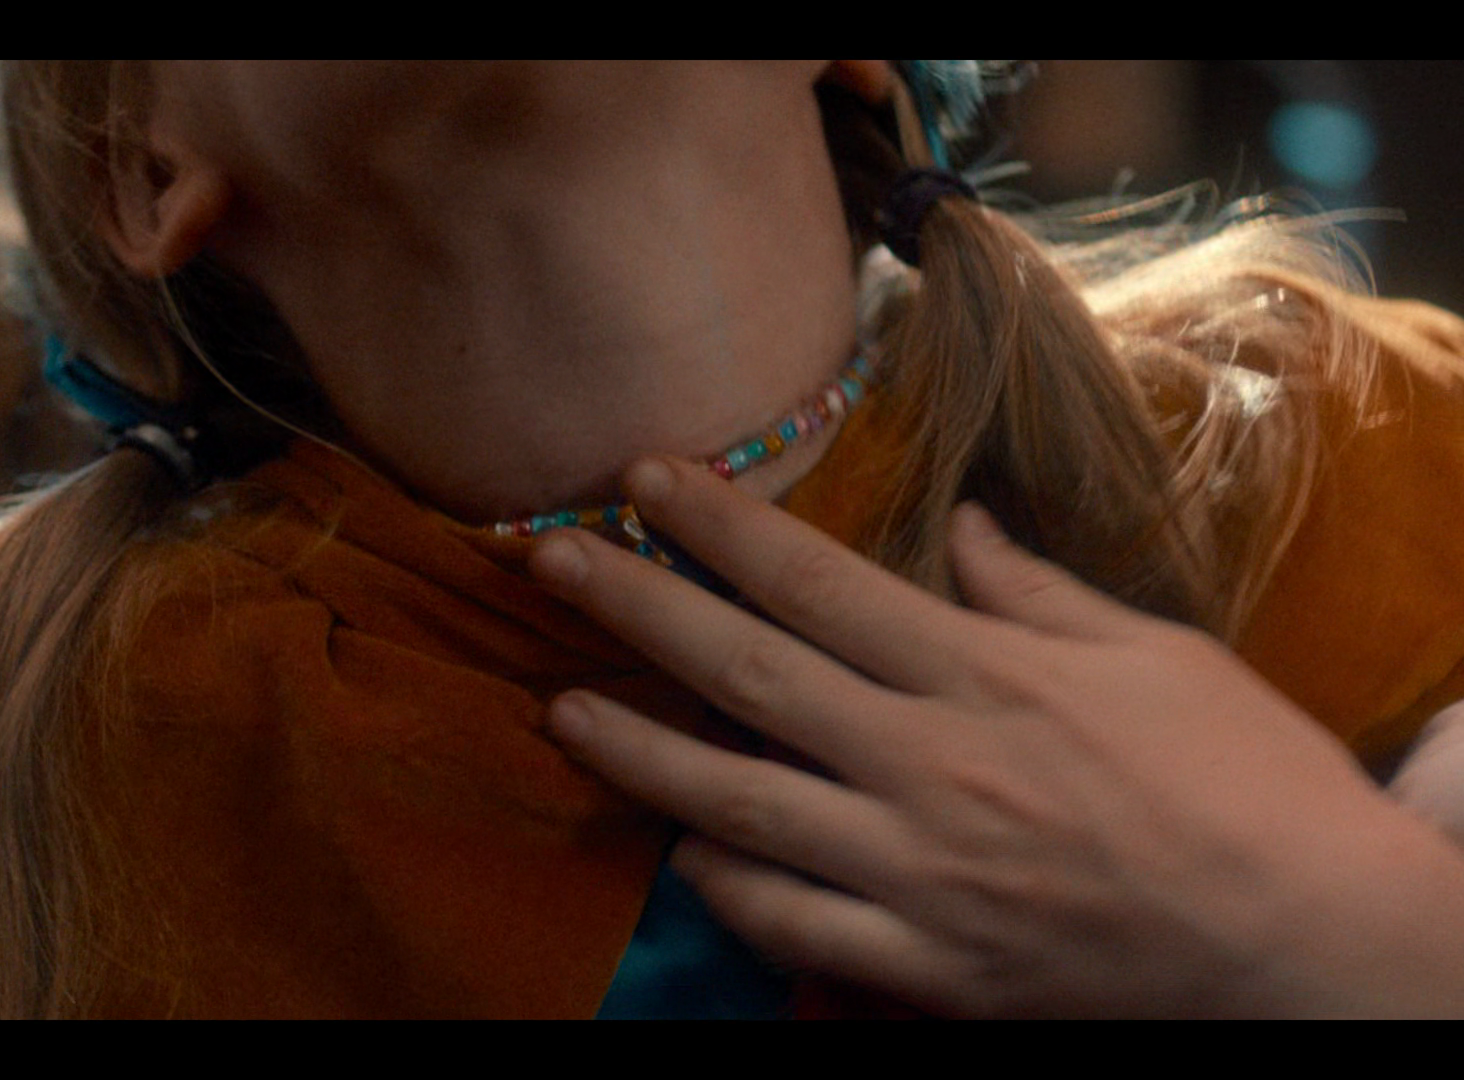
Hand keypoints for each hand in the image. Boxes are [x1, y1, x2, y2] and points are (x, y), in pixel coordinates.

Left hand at [530, 457, 1463, 1016]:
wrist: (1310, 949)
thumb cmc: (1247, 784)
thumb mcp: (1158, 657)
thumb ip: (1037, 594)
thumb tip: (958, 527)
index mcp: (986, 676)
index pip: (818, 584)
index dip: (719, 526)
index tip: (641, 475)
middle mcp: (932, 766)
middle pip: (749, 675)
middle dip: (635, 608)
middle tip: (545, 558)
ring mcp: (919, 874)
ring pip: (741, 807)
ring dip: (638, 753)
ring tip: (560, 710)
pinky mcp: (927, 968)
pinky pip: (794, 927)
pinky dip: (728, 888)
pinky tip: (682, 852)